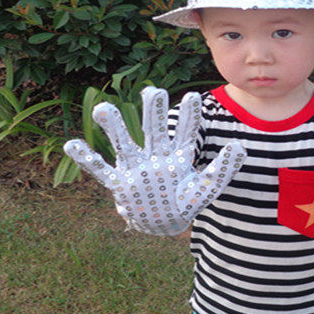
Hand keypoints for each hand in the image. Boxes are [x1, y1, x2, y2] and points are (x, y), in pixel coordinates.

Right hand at [64, 87, 245, 234]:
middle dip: (153, 112)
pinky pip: (101, 170)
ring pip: (124, 143)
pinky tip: (72, 145)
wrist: (162, 223)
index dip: (188, 116)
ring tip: (102, 108)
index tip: (193, 96)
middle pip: (153, 130)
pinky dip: (86, 160)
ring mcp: (136, 168)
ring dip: (114, 128)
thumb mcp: (206, 188)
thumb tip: (241, 147)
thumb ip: (223, 169)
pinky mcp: (120, 183)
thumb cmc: (184, 201)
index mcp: (178, 156)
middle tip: (152, 90)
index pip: (185, 133)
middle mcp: (155, 156)